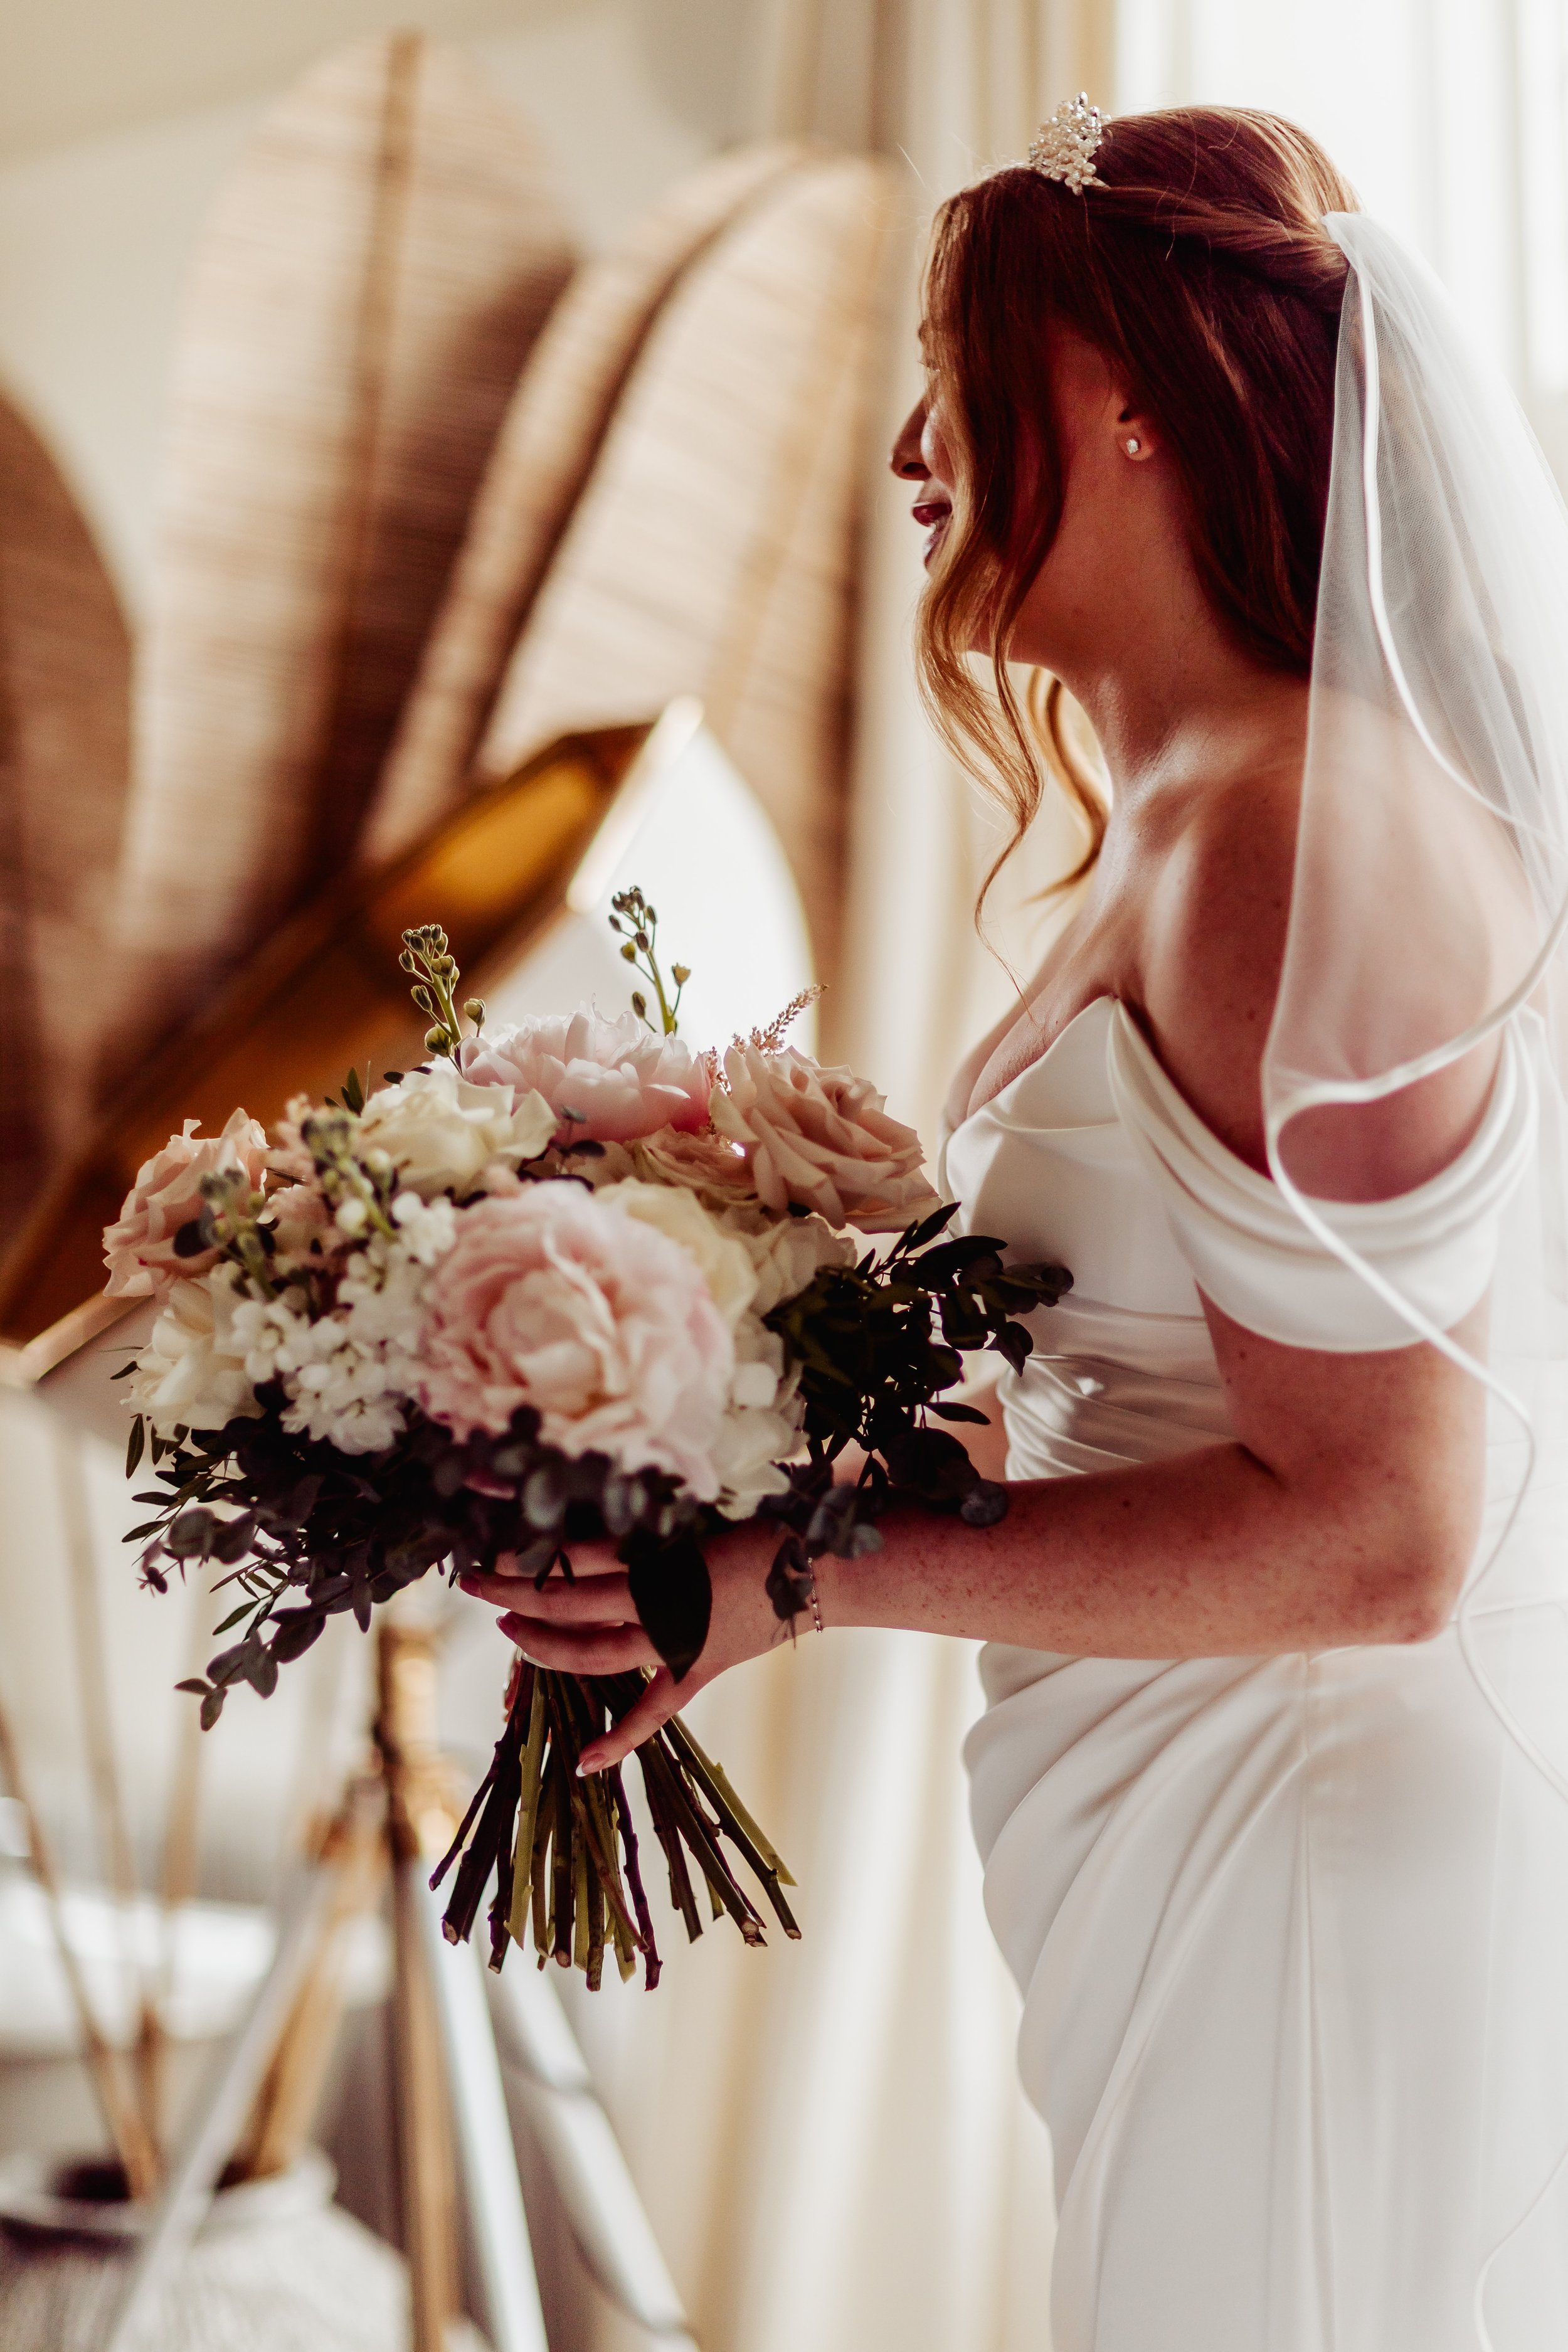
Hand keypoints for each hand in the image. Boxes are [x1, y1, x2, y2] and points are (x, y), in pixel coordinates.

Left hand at [458, 1517, 796, 1771]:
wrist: (829, 1567)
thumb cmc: (771, 1518)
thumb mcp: (705, 1506)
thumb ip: (650, 1514)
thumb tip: (595, 1509)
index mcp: (660, 1557)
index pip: (579, 1554)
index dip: (533, 1550)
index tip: (496, 1539)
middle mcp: (659, 1605)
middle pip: (570, 1603)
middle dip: (517, 1594)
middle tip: (477, 1582)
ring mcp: (677, 1644)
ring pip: (595, 1655)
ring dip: (546, 1649)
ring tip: (510, 1633)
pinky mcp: (699, 1670)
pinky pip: (653, 1712)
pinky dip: (619, 1740)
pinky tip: (583, 1764)